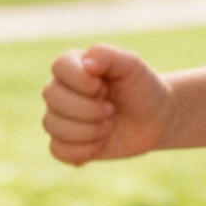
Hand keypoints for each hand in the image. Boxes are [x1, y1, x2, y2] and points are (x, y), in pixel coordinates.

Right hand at [42, 44, 171, 165]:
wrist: (154, 119)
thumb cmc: (141, 87)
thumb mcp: (132, 65)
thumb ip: (108, 55)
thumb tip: (86, 62)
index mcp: (73, 65)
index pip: (59, 67)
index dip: (82, 81)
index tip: (105, 87)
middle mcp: (60, 89)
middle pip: (52, 97)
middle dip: (88, 108)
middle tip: (111, 109)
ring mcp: (60, 117)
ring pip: (51, 125)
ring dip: (87, 130)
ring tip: (108, 125)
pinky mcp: (65, 143)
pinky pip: (57, 150)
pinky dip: (82, 150)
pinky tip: (100, 143)